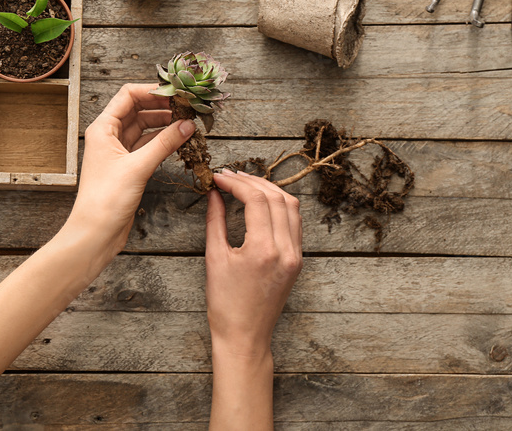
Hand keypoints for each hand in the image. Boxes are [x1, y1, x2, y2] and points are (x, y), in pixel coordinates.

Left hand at [68, 83, 195, 251]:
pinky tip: (179, 139)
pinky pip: (147, 145)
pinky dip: (162, 141)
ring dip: (164, 123)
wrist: (95, 232)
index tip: (177, 91)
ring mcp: (118, 151)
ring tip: (188, 122)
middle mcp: (108, 136)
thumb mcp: (138, 167)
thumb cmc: (106, 199)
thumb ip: (164, 143)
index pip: (128, 95)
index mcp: (102, 128)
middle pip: (137, 109)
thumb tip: (187, 124)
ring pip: (144, 127)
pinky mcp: (127, 167)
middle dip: (162, 106)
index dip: (153, 91)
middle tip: (188, 106)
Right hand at [205, 170, 302, 360]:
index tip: (218, 177)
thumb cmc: (225, 303)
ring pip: (291, 207)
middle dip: (252, 181)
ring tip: (245, 183)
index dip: (236, 183)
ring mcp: (295, 256)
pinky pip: (293, 222)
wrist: (245, 336)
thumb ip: (215, 221)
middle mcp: (286, 250)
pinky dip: (279, 205)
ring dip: (269, 190)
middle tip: (229, 175)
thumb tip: (214, 194)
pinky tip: (261, 202)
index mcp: (264, 250)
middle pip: (277, 198)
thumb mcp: (214, 258)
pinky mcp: (297, 261)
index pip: (256, 200)